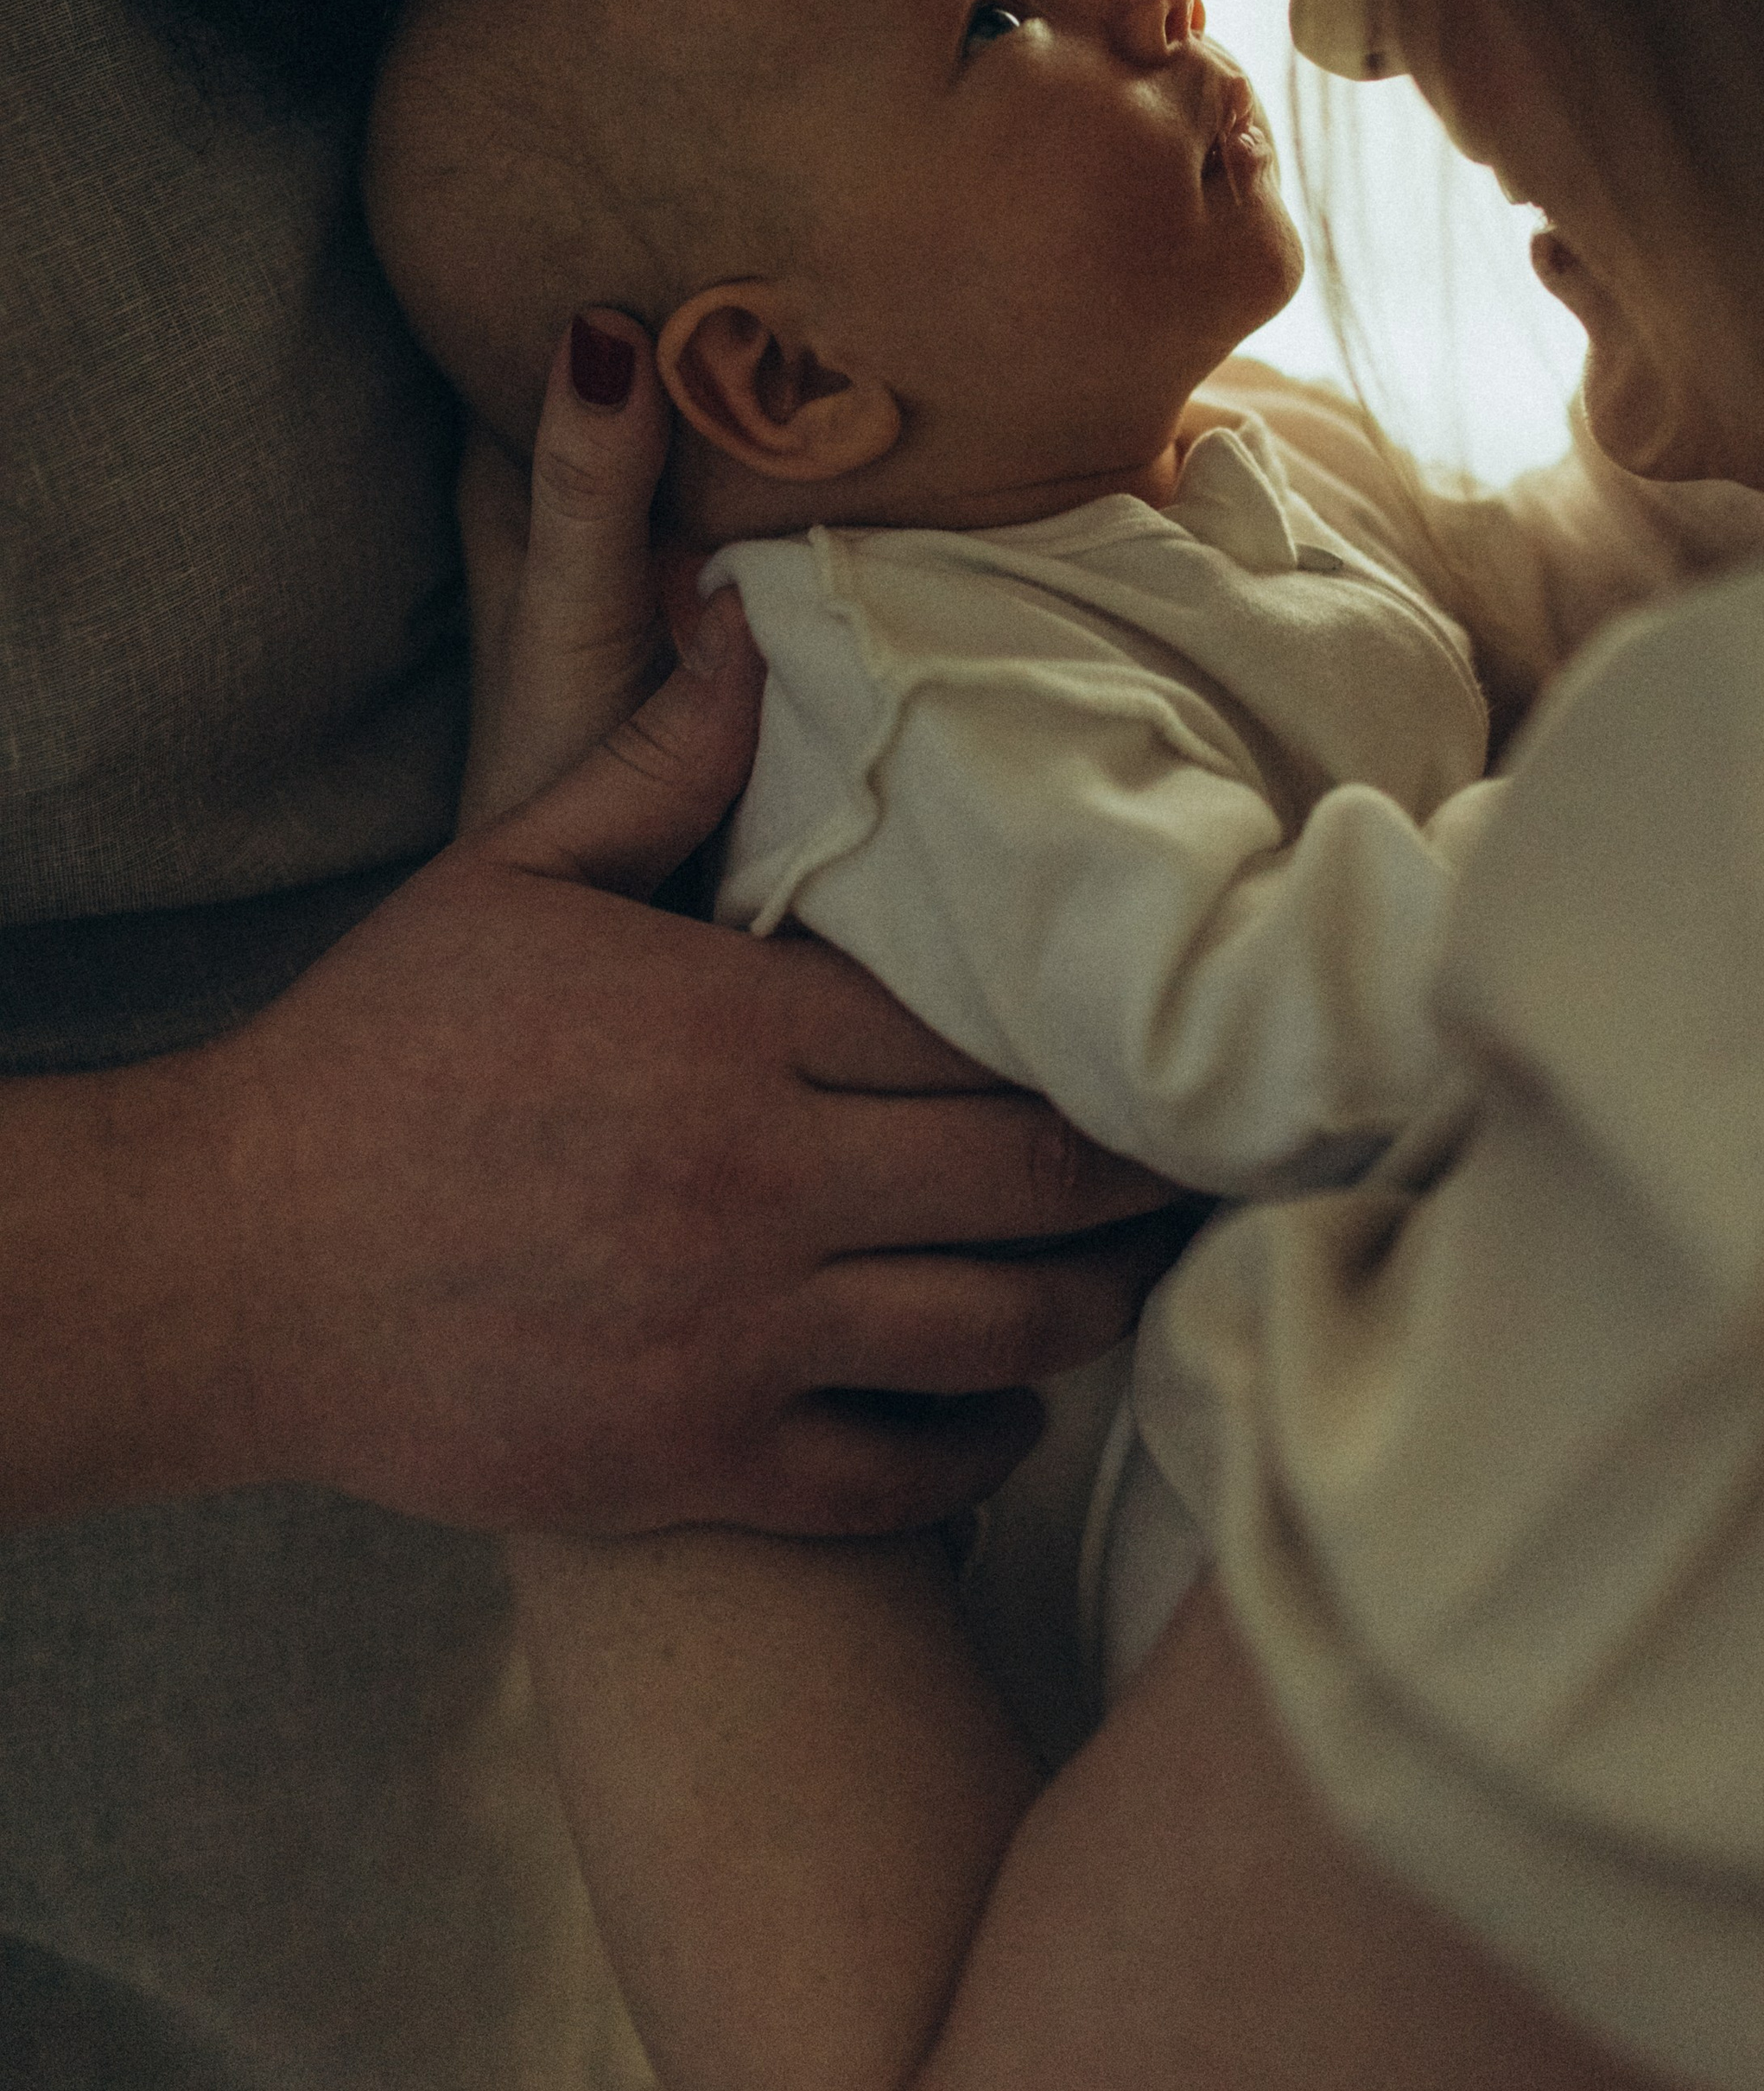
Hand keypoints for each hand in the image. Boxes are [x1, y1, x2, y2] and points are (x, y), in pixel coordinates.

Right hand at [203, 316, 1188, 1537]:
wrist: (232, 1261)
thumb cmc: (374, 1056)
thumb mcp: (508, 873)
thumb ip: (658, 759)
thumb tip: (748, 616)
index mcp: (728, 1023)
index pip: (978, 1029)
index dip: (1093, 1040)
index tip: (1162, 1044)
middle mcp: (755, 1178)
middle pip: (1032, 1175)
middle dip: (1143, 1172)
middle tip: (1204, 1158)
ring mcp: (729, 1331)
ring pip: (996, 1330)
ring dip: (1096, 1306)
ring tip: (1139, 1278)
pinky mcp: (691, 1461)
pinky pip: (894, 1474)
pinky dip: (978, 1446)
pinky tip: (1009, 1409)